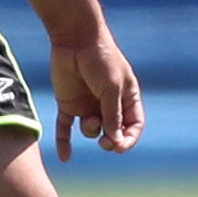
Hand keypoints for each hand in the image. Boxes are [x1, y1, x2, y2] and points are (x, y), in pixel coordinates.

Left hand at [50, 29, 143, 159]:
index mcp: (126, 97)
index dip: (129, 138)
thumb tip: (115, 142)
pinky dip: (64, 142)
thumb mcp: (111, 88)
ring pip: (91, 130)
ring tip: (89, 120)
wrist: (75, 38)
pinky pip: (66, 128)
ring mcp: (88, 104)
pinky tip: (65, 157)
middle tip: (106, 143)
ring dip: (91, 130)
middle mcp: (108, 103)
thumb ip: (113, 115)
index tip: (120, 146)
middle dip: (110, 139)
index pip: (133, 125)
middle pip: (113, 130)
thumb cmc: (100, 59)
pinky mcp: (68, 104)